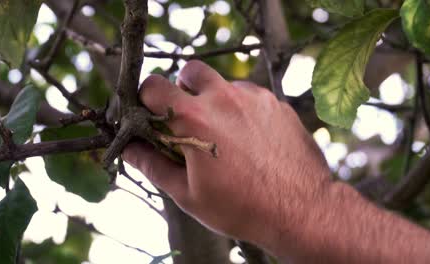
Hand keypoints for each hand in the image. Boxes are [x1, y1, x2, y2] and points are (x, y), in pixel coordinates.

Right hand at [122, 60, 331, 251]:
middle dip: (183, 88)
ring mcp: (254, 97)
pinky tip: (250, 137)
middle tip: (188, 117)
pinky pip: (250, 95)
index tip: (151, 114)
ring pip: (223, 82)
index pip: (154, 86)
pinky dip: (242, 108)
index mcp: (194, 118)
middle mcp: (223, 98)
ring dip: (215, 99)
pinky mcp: (276, 103)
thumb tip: (129, 149)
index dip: (146, 98)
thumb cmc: (240, 207)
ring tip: (223, 132)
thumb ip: (152, 166)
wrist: (300, 210)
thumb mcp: (187, 194)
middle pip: (190, 70)